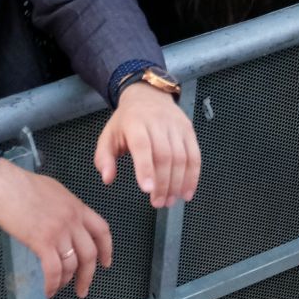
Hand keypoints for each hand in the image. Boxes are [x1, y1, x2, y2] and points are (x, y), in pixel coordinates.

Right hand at [0, 160, 112, 298]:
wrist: (4, 184)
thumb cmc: (24, 185)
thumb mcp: (55, 192)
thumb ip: (66, 210)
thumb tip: (67, 226)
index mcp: (78, 207)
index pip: (102, 230)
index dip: (106, 249)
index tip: (105, 263)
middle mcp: (73, 220)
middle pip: (90, 253)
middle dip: (87, 275)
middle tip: (83, 289)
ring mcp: (59, 231)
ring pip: (71, 264)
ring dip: (66, 281)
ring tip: (58, 287)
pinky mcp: (42, 241)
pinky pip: (53, 270)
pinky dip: (52, 284)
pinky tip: (48, 290)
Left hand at [95, 83, 200, 208]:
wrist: (149, 95)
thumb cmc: (126, 121)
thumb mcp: (108, 136)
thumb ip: (104, 158)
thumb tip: (107, 179)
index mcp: (135, 123)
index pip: (142, 146)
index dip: (145, 168)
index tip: (147, 190)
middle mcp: (158, 123)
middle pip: (165, 155)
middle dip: (163, 183)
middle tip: (158, 203)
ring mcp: (176, 126)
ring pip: (182, 157)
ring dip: (178, 183)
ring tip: (171, 201)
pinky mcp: (189, 130)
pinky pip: (195, 155)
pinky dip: (193, 176)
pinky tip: (187, 192)